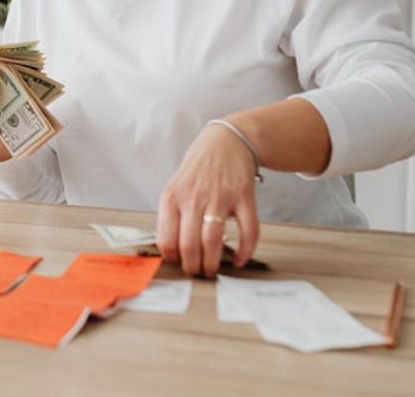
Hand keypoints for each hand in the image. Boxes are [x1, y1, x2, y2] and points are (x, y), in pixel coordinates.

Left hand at [156, 123, 259, 276]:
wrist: (226, 141)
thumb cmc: (199, 167)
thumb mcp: (175, 186)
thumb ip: (172, 214)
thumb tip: (170, 248)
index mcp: (172, 197)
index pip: (166, 239)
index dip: (172, 258)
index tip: (178, 264)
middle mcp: (194, 198)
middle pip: (189, 244)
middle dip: (193, 267)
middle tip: (197, 272)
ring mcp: (219, 197)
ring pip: (213, 240)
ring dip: (213, 262)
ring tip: (213, 270)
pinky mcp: (243, 197)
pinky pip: (248, 230)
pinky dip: (245, 250)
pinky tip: (239, 259)